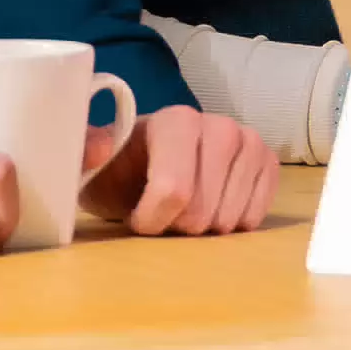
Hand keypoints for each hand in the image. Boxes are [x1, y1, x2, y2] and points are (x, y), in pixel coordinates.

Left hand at [80, 105, 276, 236]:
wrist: (145, 169)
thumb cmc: (117, 172)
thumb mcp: (88, 167)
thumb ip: (83, 154)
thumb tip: (101, 150)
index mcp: (175, 121)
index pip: (174, 189)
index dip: (152, 219)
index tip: (136, 218)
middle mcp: (218, 124)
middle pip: (202, 211)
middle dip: (177, 227)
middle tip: (163, 215)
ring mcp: (247, 141)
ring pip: (231, 217)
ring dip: (204, 228)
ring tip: (187, 212)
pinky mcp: (266, 161)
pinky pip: (258, 212)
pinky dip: (234, 223)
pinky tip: (215, 211)